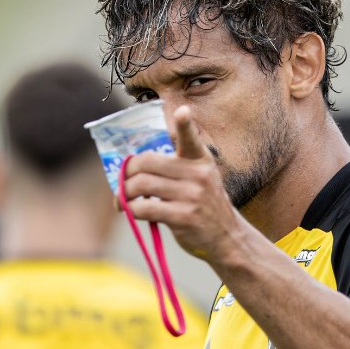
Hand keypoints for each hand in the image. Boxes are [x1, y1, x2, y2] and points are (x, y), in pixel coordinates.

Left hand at [120, 106, 242, 259]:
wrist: (227, 237)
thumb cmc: (205, 206)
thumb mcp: (201, 180)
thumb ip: (175, 169)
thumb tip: (132, 169)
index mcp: (201, 161)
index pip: (191, 138)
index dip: (185, 124)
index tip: (182, 111)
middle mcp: (198, 175)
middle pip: (147, 162)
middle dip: (127, 172)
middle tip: (122, 182)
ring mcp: (192, 196)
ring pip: (141, 185)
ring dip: (124, 193)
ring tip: (122, 200)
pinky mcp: (184, 217)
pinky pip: (145, 208)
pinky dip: (131, 209)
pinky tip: (131, 212)